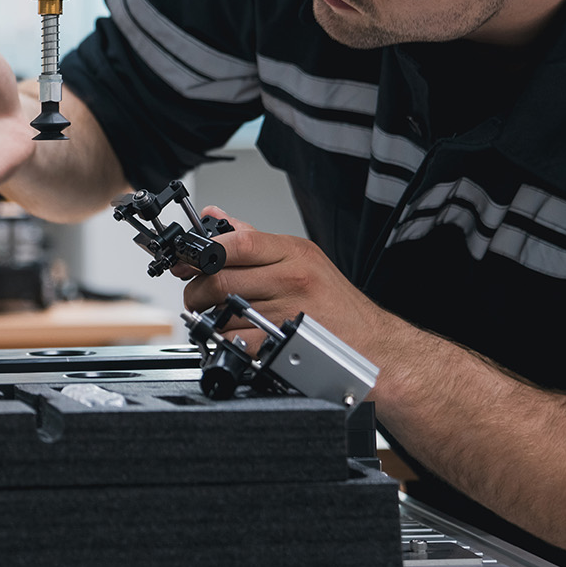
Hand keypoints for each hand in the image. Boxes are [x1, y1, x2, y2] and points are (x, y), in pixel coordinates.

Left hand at [181, 207, 406, 364]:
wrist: (377, 350)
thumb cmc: (339, 308)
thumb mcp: (303, 261)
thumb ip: (255, 239)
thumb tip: (215, 216)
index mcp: (294, 253)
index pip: (238, 240)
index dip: (203, 251)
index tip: (188, 262)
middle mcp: (292, 278)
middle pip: (221, 277)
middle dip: (196, 291)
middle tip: (196, 298)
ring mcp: (288, 311)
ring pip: (222, 311)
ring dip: (208, 320)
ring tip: (216, 320)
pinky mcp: (284, 343)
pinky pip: (236, 340)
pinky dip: (225, 342)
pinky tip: (233, 340)